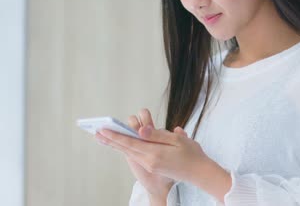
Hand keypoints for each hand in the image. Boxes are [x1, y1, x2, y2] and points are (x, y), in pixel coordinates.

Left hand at [95, 108, 212, 187]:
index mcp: (155, 153)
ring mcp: (150, 165)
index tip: (104, 130)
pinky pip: (136, 155)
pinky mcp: (153, 166)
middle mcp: (149, 160)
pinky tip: (122, 145)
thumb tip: (141, 130)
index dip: (116, 136)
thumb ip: (158, 135)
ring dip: (117, 144)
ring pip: (129, 152)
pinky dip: (126, 149)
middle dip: (111, 140)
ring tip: (105, 138)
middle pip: (126, 148)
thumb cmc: (192, 154)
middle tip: (97, 133)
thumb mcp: (177, 140)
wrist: (199, 173)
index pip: (131, 142)